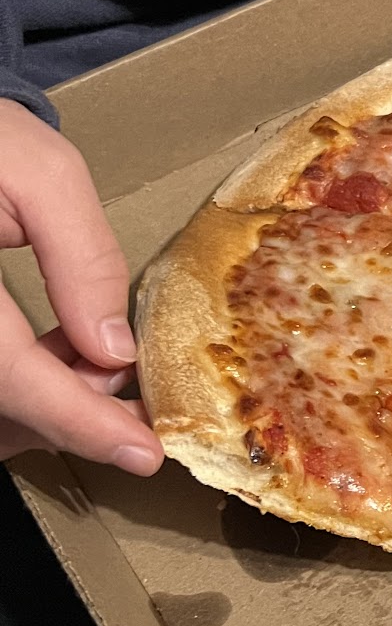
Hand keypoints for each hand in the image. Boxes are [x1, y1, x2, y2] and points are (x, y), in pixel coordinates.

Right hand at [0, 98, 162, 471]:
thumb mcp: (38, 172)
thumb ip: (82, 257)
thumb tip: (113, 348)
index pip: (15, 379)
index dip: (82, 423)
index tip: (143, 452)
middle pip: (1, 410)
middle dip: (73, 415)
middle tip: (133, 386)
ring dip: (47, 405)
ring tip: (94, 355)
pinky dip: (20, 385)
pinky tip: (56, 351)